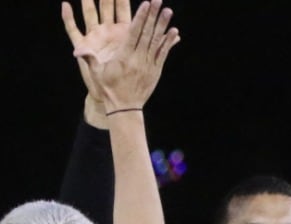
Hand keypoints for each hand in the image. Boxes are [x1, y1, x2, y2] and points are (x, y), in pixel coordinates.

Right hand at [62, 0, 179, 113]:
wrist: (124, 107)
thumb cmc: (108, 87)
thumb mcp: (96, 72)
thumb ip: (89, 58)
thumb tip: (76, 49)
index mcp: (124, 56)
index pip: (134, 33)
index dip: (140, 18)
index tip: (145, 4)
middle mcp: (138, 59)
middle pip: (147, 33)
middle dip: (153, 16)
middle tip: (158, 1)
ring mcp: (149, 64)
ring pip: (157, 42)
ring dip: (163, 25)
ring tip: (168, 11)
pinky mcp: (156, 70)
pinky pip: (163, 54)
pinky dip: (168, 42)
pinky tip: (174, 32)